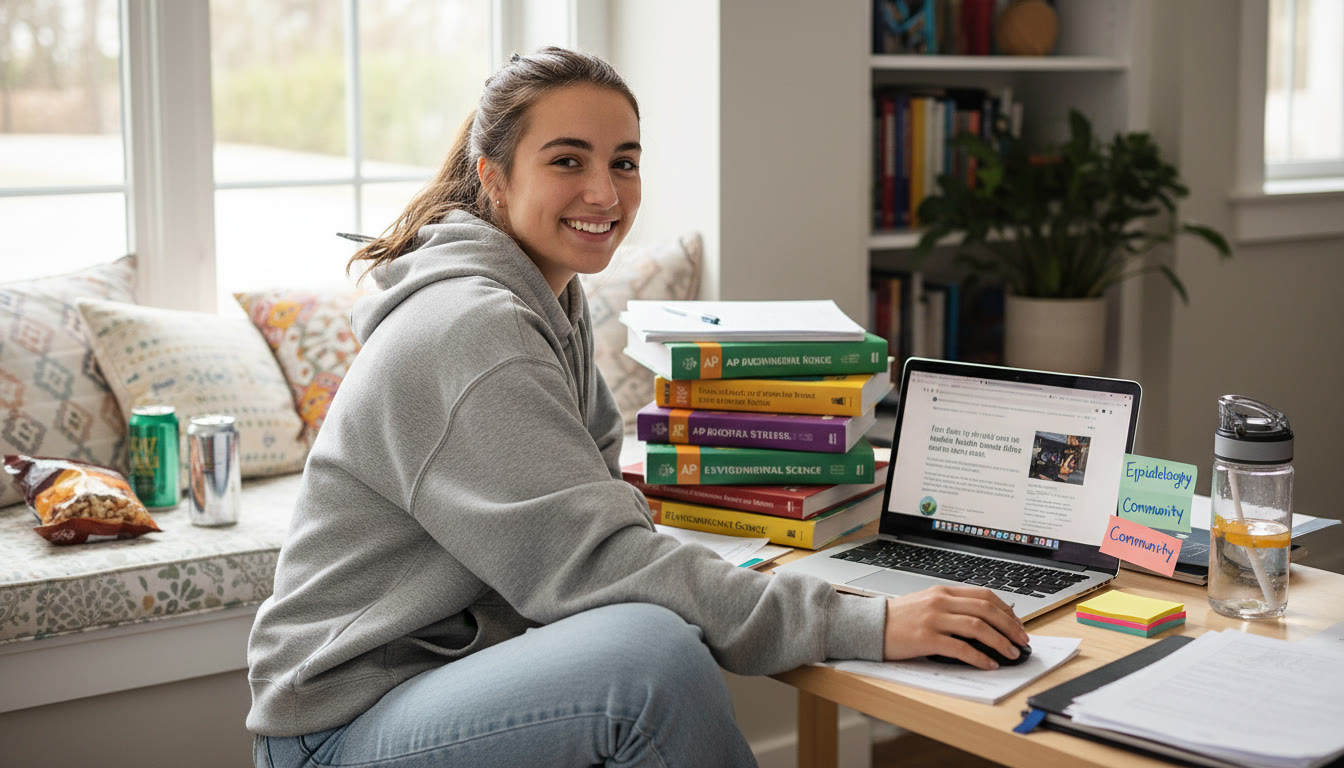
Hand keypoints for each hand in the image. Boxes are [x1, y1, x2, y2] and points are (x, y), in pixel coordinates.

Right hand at [882, 585, 1029, 668]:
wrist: (869, 625)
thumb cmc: (897, 618)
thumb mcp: (926, 603)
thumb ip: (950, 606)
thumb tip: (981, 620)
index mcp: (943, 591)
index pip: (984, 595)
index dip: (1006, 610)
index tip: (1017, 624)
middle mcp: (940, 602)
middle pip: (987, 610)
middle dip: (1010, 626)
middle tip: (1022, 640)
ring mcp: (934, 619)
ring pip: (978, 627)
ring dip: (1001, 641)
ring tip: (1012, 653)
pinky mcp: (927, 638)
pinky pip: (961, 647)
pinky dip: (979, 657)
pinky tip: (989, 664)